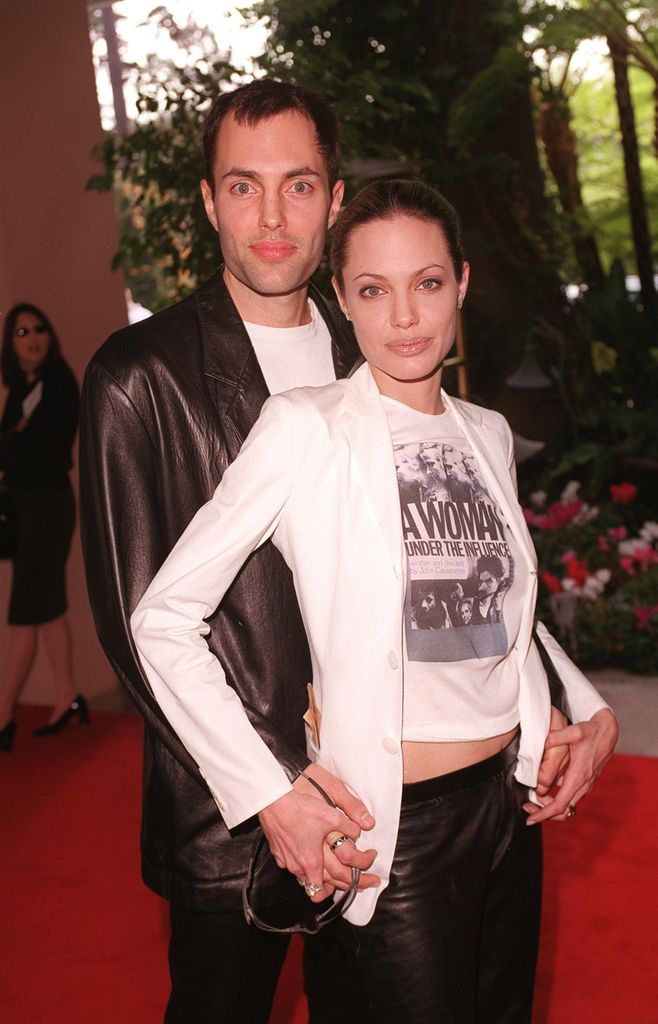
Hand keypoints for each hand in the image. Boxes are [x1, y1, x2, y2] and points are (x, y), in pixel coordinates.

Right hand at [258, 763, 377, 902]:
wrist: (271, 801)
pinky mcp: (279, 853)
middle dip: (346, 885)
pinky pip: (296, 868)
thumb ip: (349, 826)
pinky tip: (313, 858)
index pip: (333, 887)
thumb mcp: (331, 815)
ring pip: (308, 880)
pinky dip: (307, 868)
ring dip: (324, 879)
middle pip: (323, 888)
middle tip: (364, 879)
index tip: (370, 877)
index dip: (355, 885)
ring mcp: (287, 861)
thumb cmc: (299, 809)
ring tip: (338, 873)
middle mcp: (298, 867)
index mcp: (312, 863)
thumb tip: (362, 830)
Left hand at [524, 708, 617, 823]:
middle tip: (527, 808)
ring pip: (566, 804)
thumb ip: (556, 737)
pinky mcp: (585, 780)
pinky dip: (556, 796)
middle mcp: (583, 785)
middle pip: (563, 811)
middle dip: (544, 814)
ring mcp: (585, 784)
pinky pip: (569, 795)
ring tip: (532, 798)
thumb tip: (542, 743)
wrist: (608, 731)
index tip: (530, 818)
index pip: (559, 805)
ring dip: (549, 805)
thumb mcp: (574, 731)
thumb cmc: (591, 732)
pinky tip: (545, 785)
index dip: (543, 814)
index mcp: (578, 777)